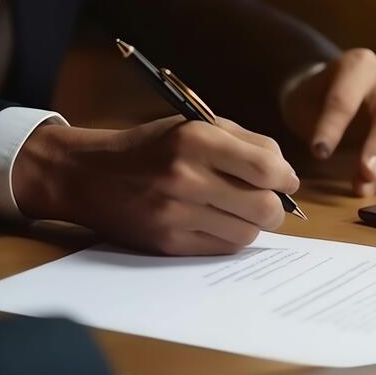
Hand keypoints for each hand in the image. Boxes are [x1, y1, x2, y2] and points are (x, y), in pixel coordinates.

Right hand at [12, 116, 298, 254]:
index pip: (266, 166)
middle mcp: (185, 177)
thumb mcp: (191, 126)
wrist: (89, 175)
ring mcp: (176, 213)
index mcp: (195, 139)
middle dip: (276, 207)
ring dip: (253, 224)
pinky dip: (230, 237)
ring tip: (239, 211)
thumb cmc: (149, 147)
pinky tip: (219, 222)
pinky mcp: (168, 242)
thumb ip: (242, 141)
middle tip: (268, 201)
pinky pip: (222, 248)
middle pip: (264, 207)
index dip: (286, 177)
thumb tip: (284, 173)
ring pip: (247, 233)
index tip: (286, 181)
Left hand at [282, 49, 375, 195]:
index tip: (319, 153)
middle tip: (365, 174)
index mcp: (357, 66)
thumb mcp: (299, 105)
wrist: (328, 97)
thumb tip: (321, 154)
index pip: (346, 96)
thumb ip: (308, 123)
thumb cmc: (313, 102)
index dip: (333, 126)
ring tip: (367, 187)